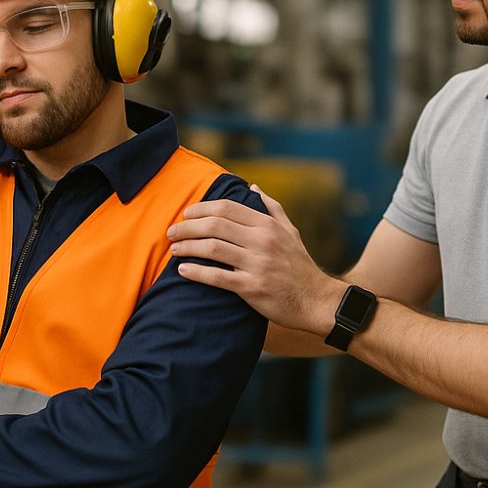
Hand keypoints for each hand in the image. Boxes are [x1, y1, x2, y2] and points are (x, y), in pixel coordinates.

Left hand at [167, 186, 345, 333]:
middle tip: (171, 232)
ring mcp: (257, 264)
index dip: (201, 209)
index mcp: (267, 224)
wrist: (316, 300)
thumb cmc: (300, 265)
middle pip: (215, 225)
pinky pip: (217, 277)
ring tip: (173, 249)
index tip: (185, 214)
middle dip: (187, 227)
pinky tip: (183, 270)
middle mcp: (262, 240)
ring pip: (212, 248)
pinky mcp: (252, 287)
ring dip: (187, 247)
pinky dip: (196, 272)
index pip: (226, 208)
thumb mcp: (290, 232)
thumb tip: (254, 187)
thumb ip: (272, 208)